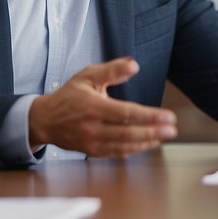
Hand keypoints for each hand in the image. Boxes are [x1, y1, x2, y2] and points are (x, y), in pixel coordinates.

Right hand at [27, 57, 177, 156]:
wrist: (45, 120)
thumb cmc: (69, 96)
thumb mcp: (87, 76)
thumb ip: (112, 70)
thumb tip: (135, 65)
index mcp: (93, 107)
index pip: (126, 114)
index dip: (149, 116)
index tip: (168, 116)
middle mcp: (92, 127)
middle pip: (128, 133)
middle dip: (153, 132)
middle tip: (172, 130)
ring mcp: (92, 142)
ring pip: (124, 146)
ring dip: (147, 142)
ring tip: (164, 136)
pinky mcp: (92, 152)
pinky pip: (117, 153)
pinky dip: (134, 149)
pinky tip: (149, 143)